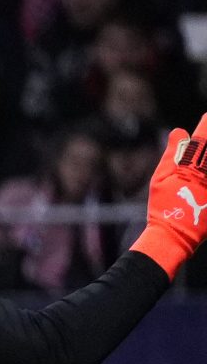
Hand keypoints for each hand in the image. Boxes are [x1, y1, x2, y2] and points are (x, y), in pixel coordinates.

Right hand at [132, 121, 206, 277]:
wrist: (174, 236)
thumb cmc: (163, 207)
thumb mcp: (160, 178)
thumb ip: (172, 154)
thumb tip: (179, 132)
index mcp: (190, 166)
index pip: (201, 139)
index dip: (205, 127)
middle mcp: (204, 174)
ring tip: (206, 152)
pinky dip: (206, 176)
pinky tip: (204, 175)